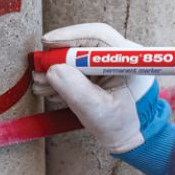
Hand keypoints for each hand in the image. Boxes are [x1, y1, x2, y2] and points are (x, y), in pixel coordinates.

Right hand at [32, 23, 174, 174]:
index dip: (70, 37)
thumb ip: (77, 90)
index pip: (97, 37)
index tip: (48, 43)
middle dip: (58, 57)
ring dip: (57, 70)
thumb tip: (53, 70)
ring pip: (77, 58)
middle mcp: (118, 56)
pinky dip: (63, 79)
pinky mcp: (100, 75)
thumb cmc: (124, 126)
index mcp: (127, 59)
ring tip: (40, 85)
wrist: (136, 138)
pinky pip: (78, 70)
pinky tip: (51, 91)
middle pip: (83, 45)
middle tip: (38, 69)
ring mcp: (108, 65)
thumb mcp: (99, 111)